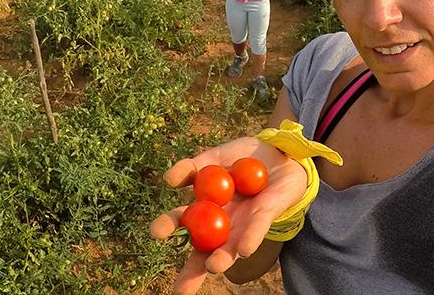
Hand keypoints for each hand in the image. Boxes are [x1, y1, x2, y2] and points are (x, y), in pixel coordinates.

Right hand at [149, 137, 309, 294]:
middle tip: (180, 289)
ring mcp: (244, 223)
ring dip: (223, 258)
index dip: (167, 228)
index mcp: (205, 210)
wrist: (279, 151)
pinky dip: (251, 238)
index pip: (182, 224)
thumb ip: (191, 167)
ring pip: (231, 246)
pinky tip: (244, 249)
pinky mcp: (267, 215)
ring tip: (213, 266)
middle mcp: (223, 224)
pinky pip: (258, 229)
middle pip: (204, 251)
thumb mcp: (213, 158)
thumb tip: (168, 179)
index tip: (154, 233)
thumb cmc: (242, 158)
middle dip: (192, 271)